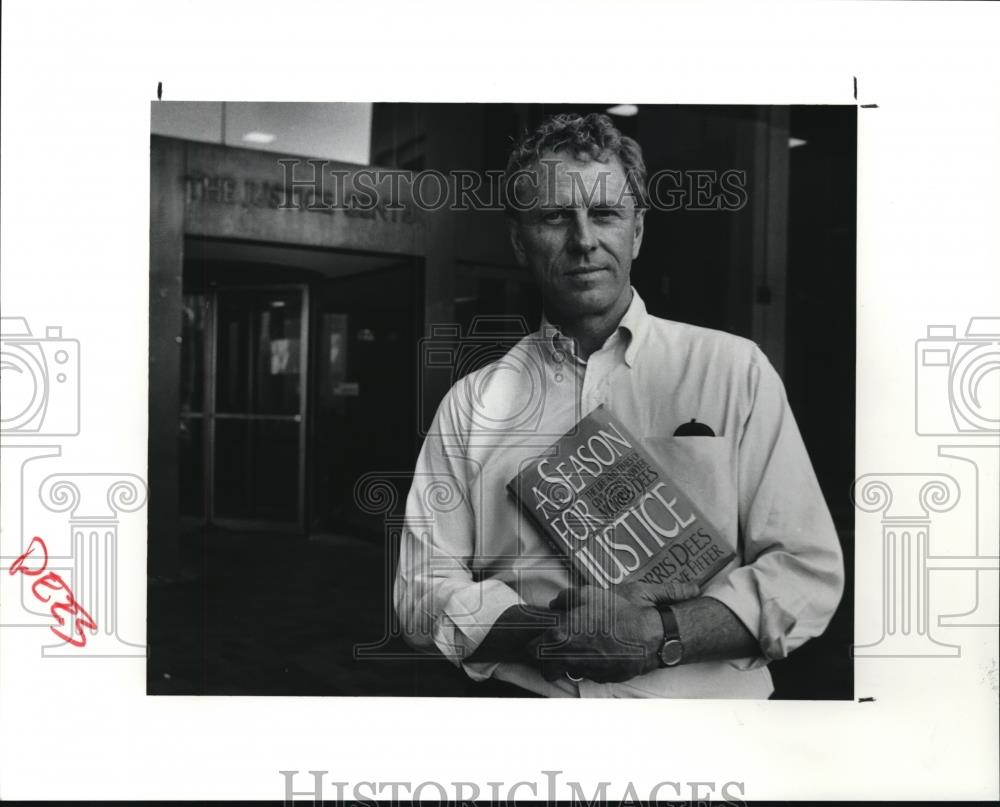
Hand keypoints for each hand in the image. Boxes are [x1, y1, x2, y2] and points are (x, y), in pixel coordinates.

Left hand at [532, 582, 700, 683]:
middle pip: (546, 668)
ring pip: (568, 671)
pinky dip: (592, 665)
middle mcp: (570, 657)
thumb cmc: (622, 611)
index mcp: (561, 635)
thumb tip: (555, 603)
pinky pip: (590, 673)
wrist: (652, 634)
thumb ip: (566, 598)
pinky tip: (602, 652)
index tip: (541, 639)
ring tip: (582, 648)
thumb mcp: (591, 593)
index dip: (535, 644)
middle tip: (556, 648)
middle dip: (548, 660)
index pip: (533, 649)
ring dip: (570, 662)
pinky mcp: (604, 677)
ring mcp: (587, 670)